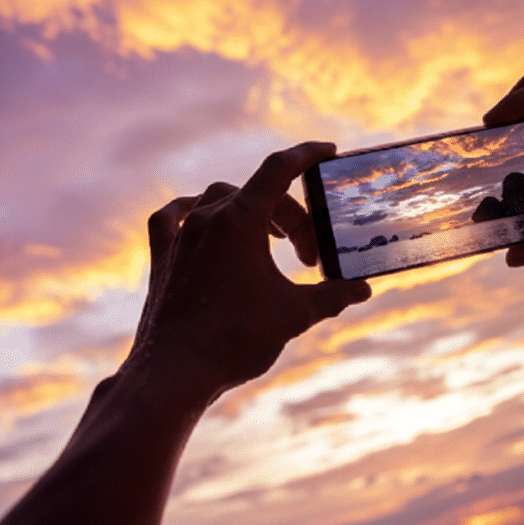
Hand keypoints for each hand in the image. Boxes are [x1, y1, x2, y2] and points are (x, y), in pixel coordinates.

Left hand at [122, 142, 371, 406]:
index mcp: (240, 220)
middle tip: (309, 257)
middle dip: (291, 219)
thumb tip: (362, 289)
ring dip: (249, 211)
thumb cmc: (235, 340)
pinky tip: (197, 218)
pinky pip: (172, 218)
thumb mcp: (295, 315)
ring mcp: (180, 236)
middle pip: (258, 195)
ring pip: (218, 200)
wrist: (174, 373)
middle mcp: (206, 217)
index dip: (308, 155)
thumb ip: (332, 296)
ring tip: (268, 239)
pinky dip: (190, 212)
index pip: (280, 169)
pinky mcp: (162, 258)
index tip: (328, 151)